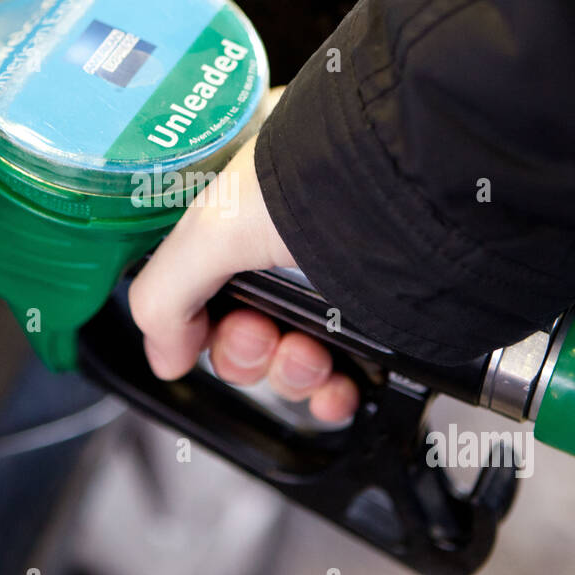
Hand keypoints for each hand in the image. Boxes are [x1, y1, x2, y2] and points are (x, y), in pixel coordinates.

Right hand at [127, 129, 359, 422]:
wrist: (412, 195)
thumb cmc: (316, 180)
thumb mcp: (209, 229)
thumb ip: (163, 296)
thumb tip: (162, 354)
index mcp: (239, 211)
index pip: (196, 283)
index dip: (192, 318)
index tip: (196, 330)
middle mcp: (284, 244)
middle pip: (240, 329)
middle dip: (244, 350)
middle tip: (260, 334)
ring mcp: (331, 282)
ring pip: (288, 358)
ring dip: (288, 373)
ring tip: (307, 355)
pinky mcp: (375, 317)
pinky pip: (340, 375)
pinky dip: (330, 394)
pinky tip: (334, 390)